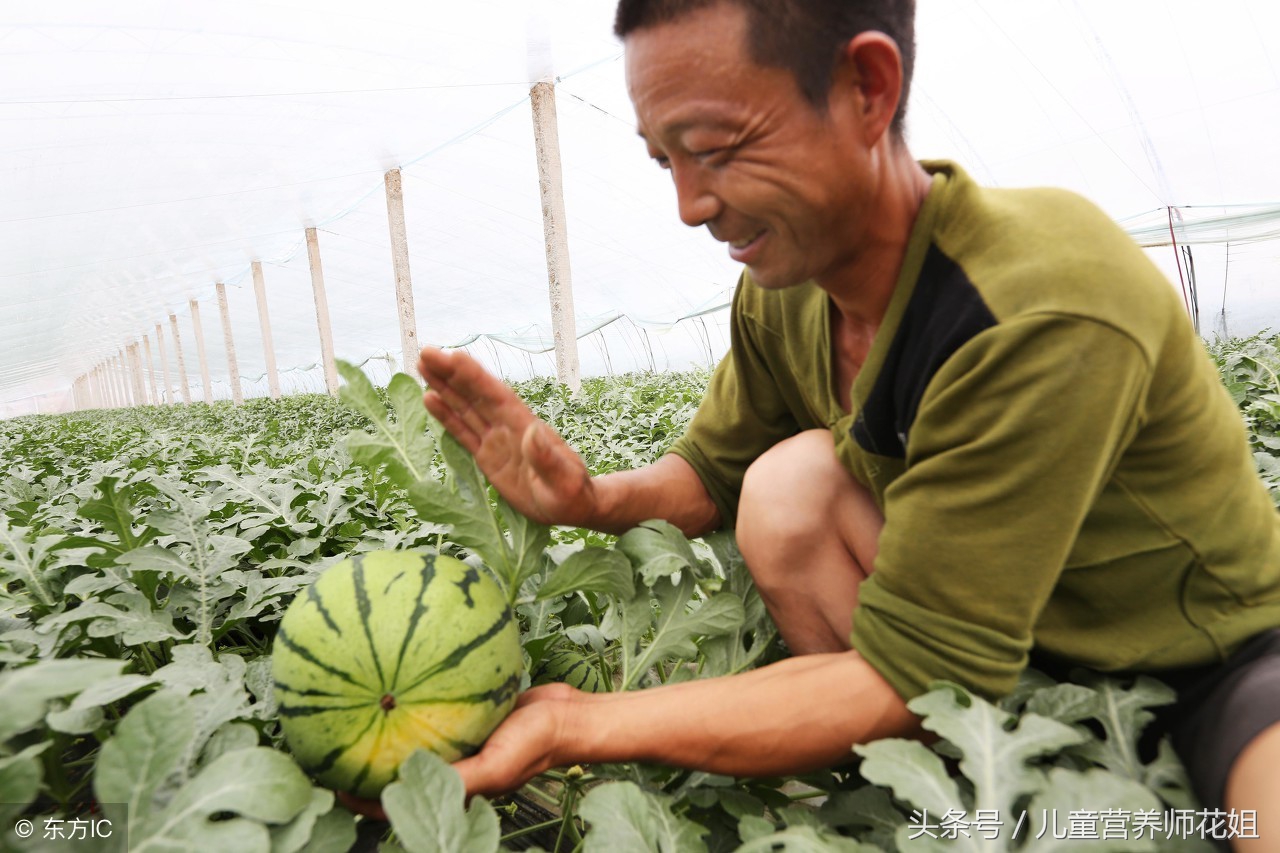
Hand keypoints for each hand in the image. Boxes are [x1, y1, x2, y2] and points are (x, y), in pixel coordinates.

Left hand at [333, 685, 576, 818]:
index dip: (358, 795)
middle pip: (394, 765)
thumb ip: (458, 779)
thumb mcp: (496, 766)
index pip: (392, 799)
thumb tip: (405, 787)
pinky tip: (399, 673)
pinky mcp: (468, 715)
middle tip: (325, 741)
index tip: (326, 780)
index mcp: (451, 786)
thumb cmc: (537, 744)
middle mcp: (449, 763)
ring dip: (383, 728)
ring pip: (410, 735)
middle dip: (360, 758)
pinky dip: (415, 696)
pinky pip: (434, 706)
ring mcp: (458, 739)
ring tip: (351, 709)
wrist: (570, 716)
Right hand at [418, 347, 597, 526]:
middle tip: (425, 353)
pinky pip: (463, 432)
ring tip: (422, 367)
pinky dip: (446, 416)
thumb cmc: (571, 494)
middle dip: (452, 374)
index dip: (474, 376)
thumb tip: (534, 431)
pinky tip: (430, 399)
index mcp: (524, 426)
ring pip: (465, 408)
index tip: (452, 356)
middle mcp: (507, 426)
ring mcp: (496, 439)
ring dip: (445, 388)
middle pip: (475, 395)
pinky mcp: (487, 456)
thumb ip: (547, 458)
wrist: (572, 505)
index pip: (495, 395)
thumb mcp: (563, 480)